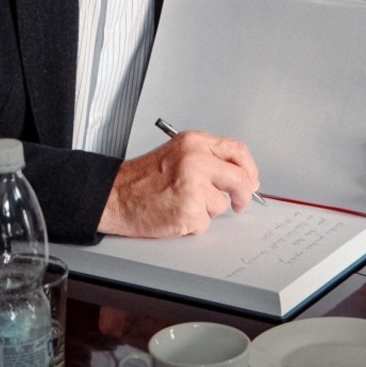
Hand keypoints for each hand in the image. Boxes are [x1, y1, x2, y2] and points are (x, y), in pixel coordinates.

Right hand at [98, 130, 259, 236]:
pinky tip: (176, 213)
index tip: (250, 180)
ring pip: (221, 205)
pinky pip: (206, 222)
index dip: (249, 168)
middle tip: (240, 202)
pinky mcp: (189, 211)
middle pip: (240, 179)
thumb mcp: (177, 153)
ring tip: (182, 202)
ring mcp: (193, 187)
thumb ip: (207, 158)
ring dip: (207, 210)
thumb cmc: (142, 178)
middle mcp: (196, 161)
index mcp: (194, 143)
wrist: (115, 196)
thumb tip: (240, 176)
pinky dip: (193, 223)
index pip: (237, 151)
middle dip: (244, 194)